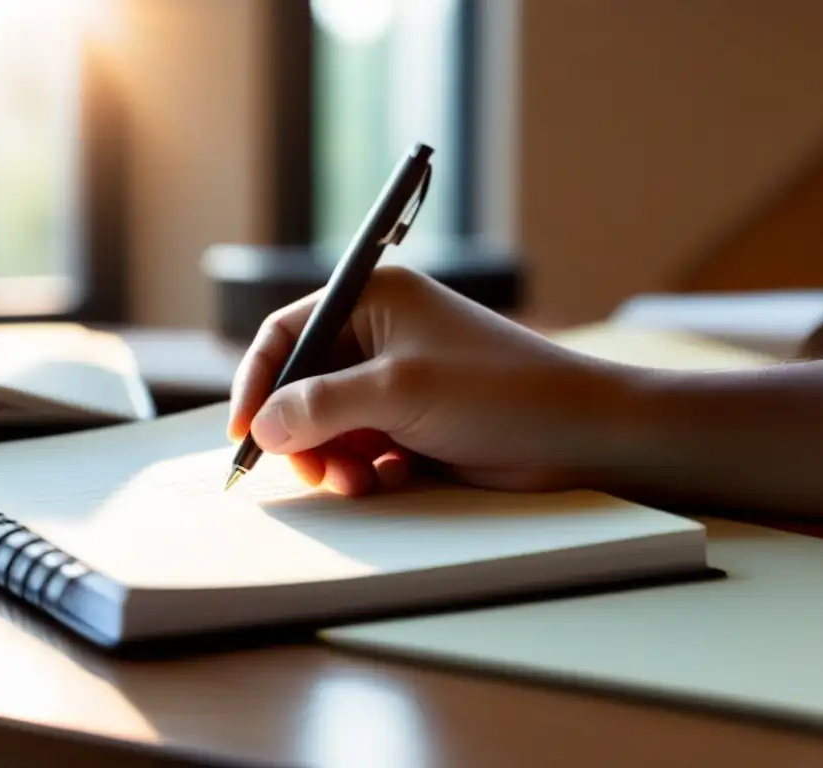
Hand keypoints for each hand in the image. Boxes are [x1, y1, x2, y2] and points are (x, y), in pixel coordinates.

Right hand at [227, 266, 628, 495]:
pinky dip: (364, 470)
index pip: (288, 333)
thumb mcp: (398, 391)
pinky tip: (392, 478)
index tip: (244, 433)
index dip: (259, 381)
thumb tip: (263, 427)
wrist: (578, 434)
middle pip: (303, 386)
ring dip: (332, 459)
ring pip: (328, 426)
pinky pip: (361, 449)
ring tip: (359, 480)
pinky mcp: (412, 424)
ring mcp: (396, 383)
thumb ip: (320, 406)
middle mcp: (380, 337)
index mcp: (374, 301)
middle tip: (312, 471)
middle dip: (300, 433)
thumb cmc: (497, 391)